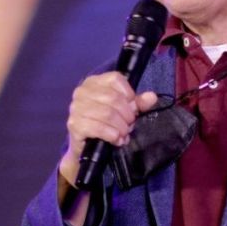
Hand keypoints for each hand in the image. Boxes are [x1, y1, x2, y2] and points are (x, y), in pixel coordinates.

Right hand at [58, 72, 157, 186]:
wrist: (86, 146)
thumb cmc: (105, 123)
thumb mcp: (124, 110)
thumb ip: (138, 103)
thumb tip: (152, 97)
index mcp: (94, 82)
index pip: (115, 79)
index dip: (129, 94)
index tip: (132, 108)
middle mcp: (82, 91)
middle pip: (113, 98)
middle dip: (127, 115)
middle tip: (130, 125)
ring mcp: (76, 108)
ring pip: (107, 113)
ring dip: (121, 127)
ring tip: (124, 134)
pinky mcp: (74, 124)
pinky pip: (98, 128)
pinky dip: (111, 135)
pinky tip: (116, 139)